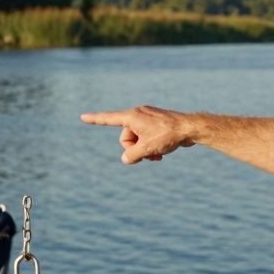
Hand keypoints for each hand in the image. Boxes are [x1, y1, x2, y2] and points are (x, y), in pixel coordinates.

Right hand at [80, 105, 196, 164]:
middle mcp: (138, 114)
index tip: (82, 116)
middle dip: (134, 149)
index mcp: (132, 117)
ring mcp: (147, 119)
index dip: (94, 119)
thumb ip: (131, 156)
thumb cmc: (168, 135)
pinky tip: (160, 154)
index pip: (108, 118)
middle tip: (147, 155)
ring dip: (144, 150)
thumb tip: (126, 159)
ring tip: (156, 156)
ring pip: (137, 140)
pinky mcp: (156, 124)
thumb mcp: (146, 149)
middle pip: (125, 137)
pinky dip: (150, 147)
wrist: (191, 128)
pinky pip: (146, 138)